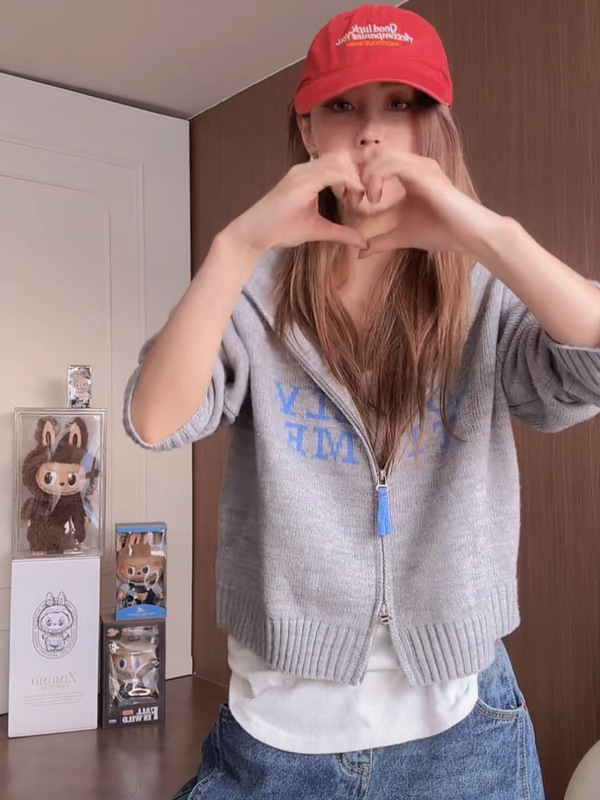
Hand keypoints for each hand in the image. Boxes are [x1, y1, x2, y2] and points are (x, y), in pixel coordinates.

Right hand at [223, 153, 368, 256]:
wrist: (254, 233)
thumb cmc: (280, 229)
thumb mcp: (318, 230)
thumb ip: (341, 233)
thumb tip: (363, 242)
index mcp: (309, 174)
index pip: (340, 162)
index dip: (357, 175)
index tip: (364, 196)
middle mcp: (305, 168)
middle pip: (343, 157)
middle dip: (359, 173)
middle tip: (367, 195)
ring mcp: (302, 173)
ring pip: (339, 161)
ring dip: (355, 177)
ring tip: (360, 198)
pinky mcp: (300, 182)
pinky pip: (331, 172)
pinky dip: (347, 182)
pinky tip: (353, 197)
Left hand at [358, 152, 502, 257]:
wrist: (470, 235)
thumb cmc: (443, 232)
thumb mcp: (403, 236)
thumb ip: (382, 241)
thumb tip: (362, 253)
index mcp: (410, 173)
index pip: (377, 162)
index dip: (360, 178)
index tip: (355, 201)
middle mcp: (415, 164)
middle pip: (375, 154)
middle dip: (359, 175)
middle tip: (355, 199)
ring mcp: (420, 166)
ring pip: (380, 156)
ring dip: (366, 177)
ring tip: (367, 200)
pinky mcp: (423, 173)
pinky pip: (391, 164)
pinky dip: (376, 178)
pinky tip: (374, 199)